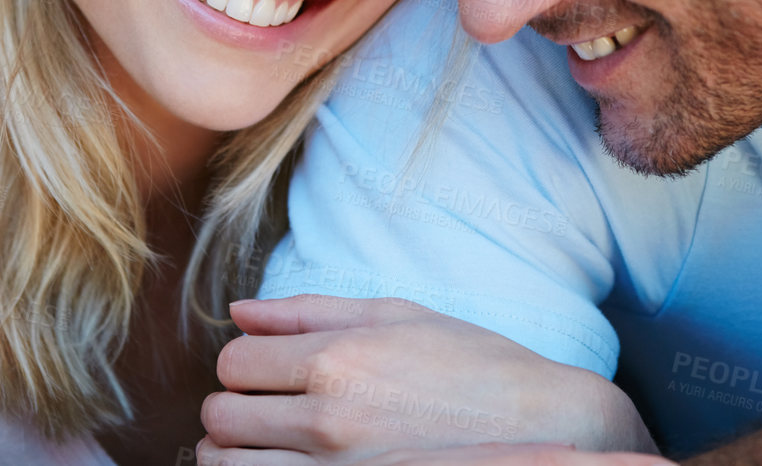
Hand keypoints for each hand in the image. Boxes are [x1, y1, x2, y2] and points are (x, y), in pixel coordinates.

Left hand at [198, 295, 659, 464]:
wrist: (540, 428)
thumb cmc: (473, 363)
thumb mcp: (397, 315)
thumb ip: (310, 311)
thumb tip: (240, 310)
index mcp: (337, 360)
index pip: (234, 361)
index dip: (244, 362)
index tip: (268, 367)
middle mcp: (326, 420)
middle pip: (221, 416)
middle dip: (234, 406)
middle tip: (266, 405)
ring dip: (235, 450)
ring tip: (269, 440)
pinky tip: (287, 462)